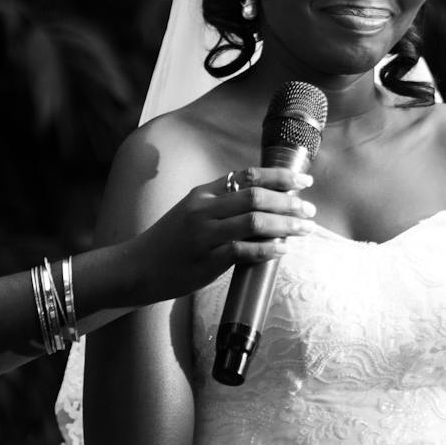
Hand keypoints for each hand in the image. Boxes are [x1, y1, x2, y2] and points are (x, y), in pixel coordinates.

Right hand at [123, 168, 316, 304]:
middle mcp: (204, 209)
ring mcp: (203, 235)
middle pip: (255, 196)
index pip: (247, 176)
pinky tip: (282, 250)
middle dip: (288, 201)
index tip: (303, 180)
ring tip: (305, 229)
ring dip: (285, 224)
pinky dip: (266, 249)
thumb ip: (222, 206)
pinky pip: (242, 251)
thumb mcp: (192, 213)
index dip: (279, 176)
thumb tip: (263, 205)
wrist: (135, 268)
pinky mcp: (205, 261)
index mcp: (203, 194)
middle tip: (309, 209)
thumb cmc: (169, 243)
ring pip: (253, 221)